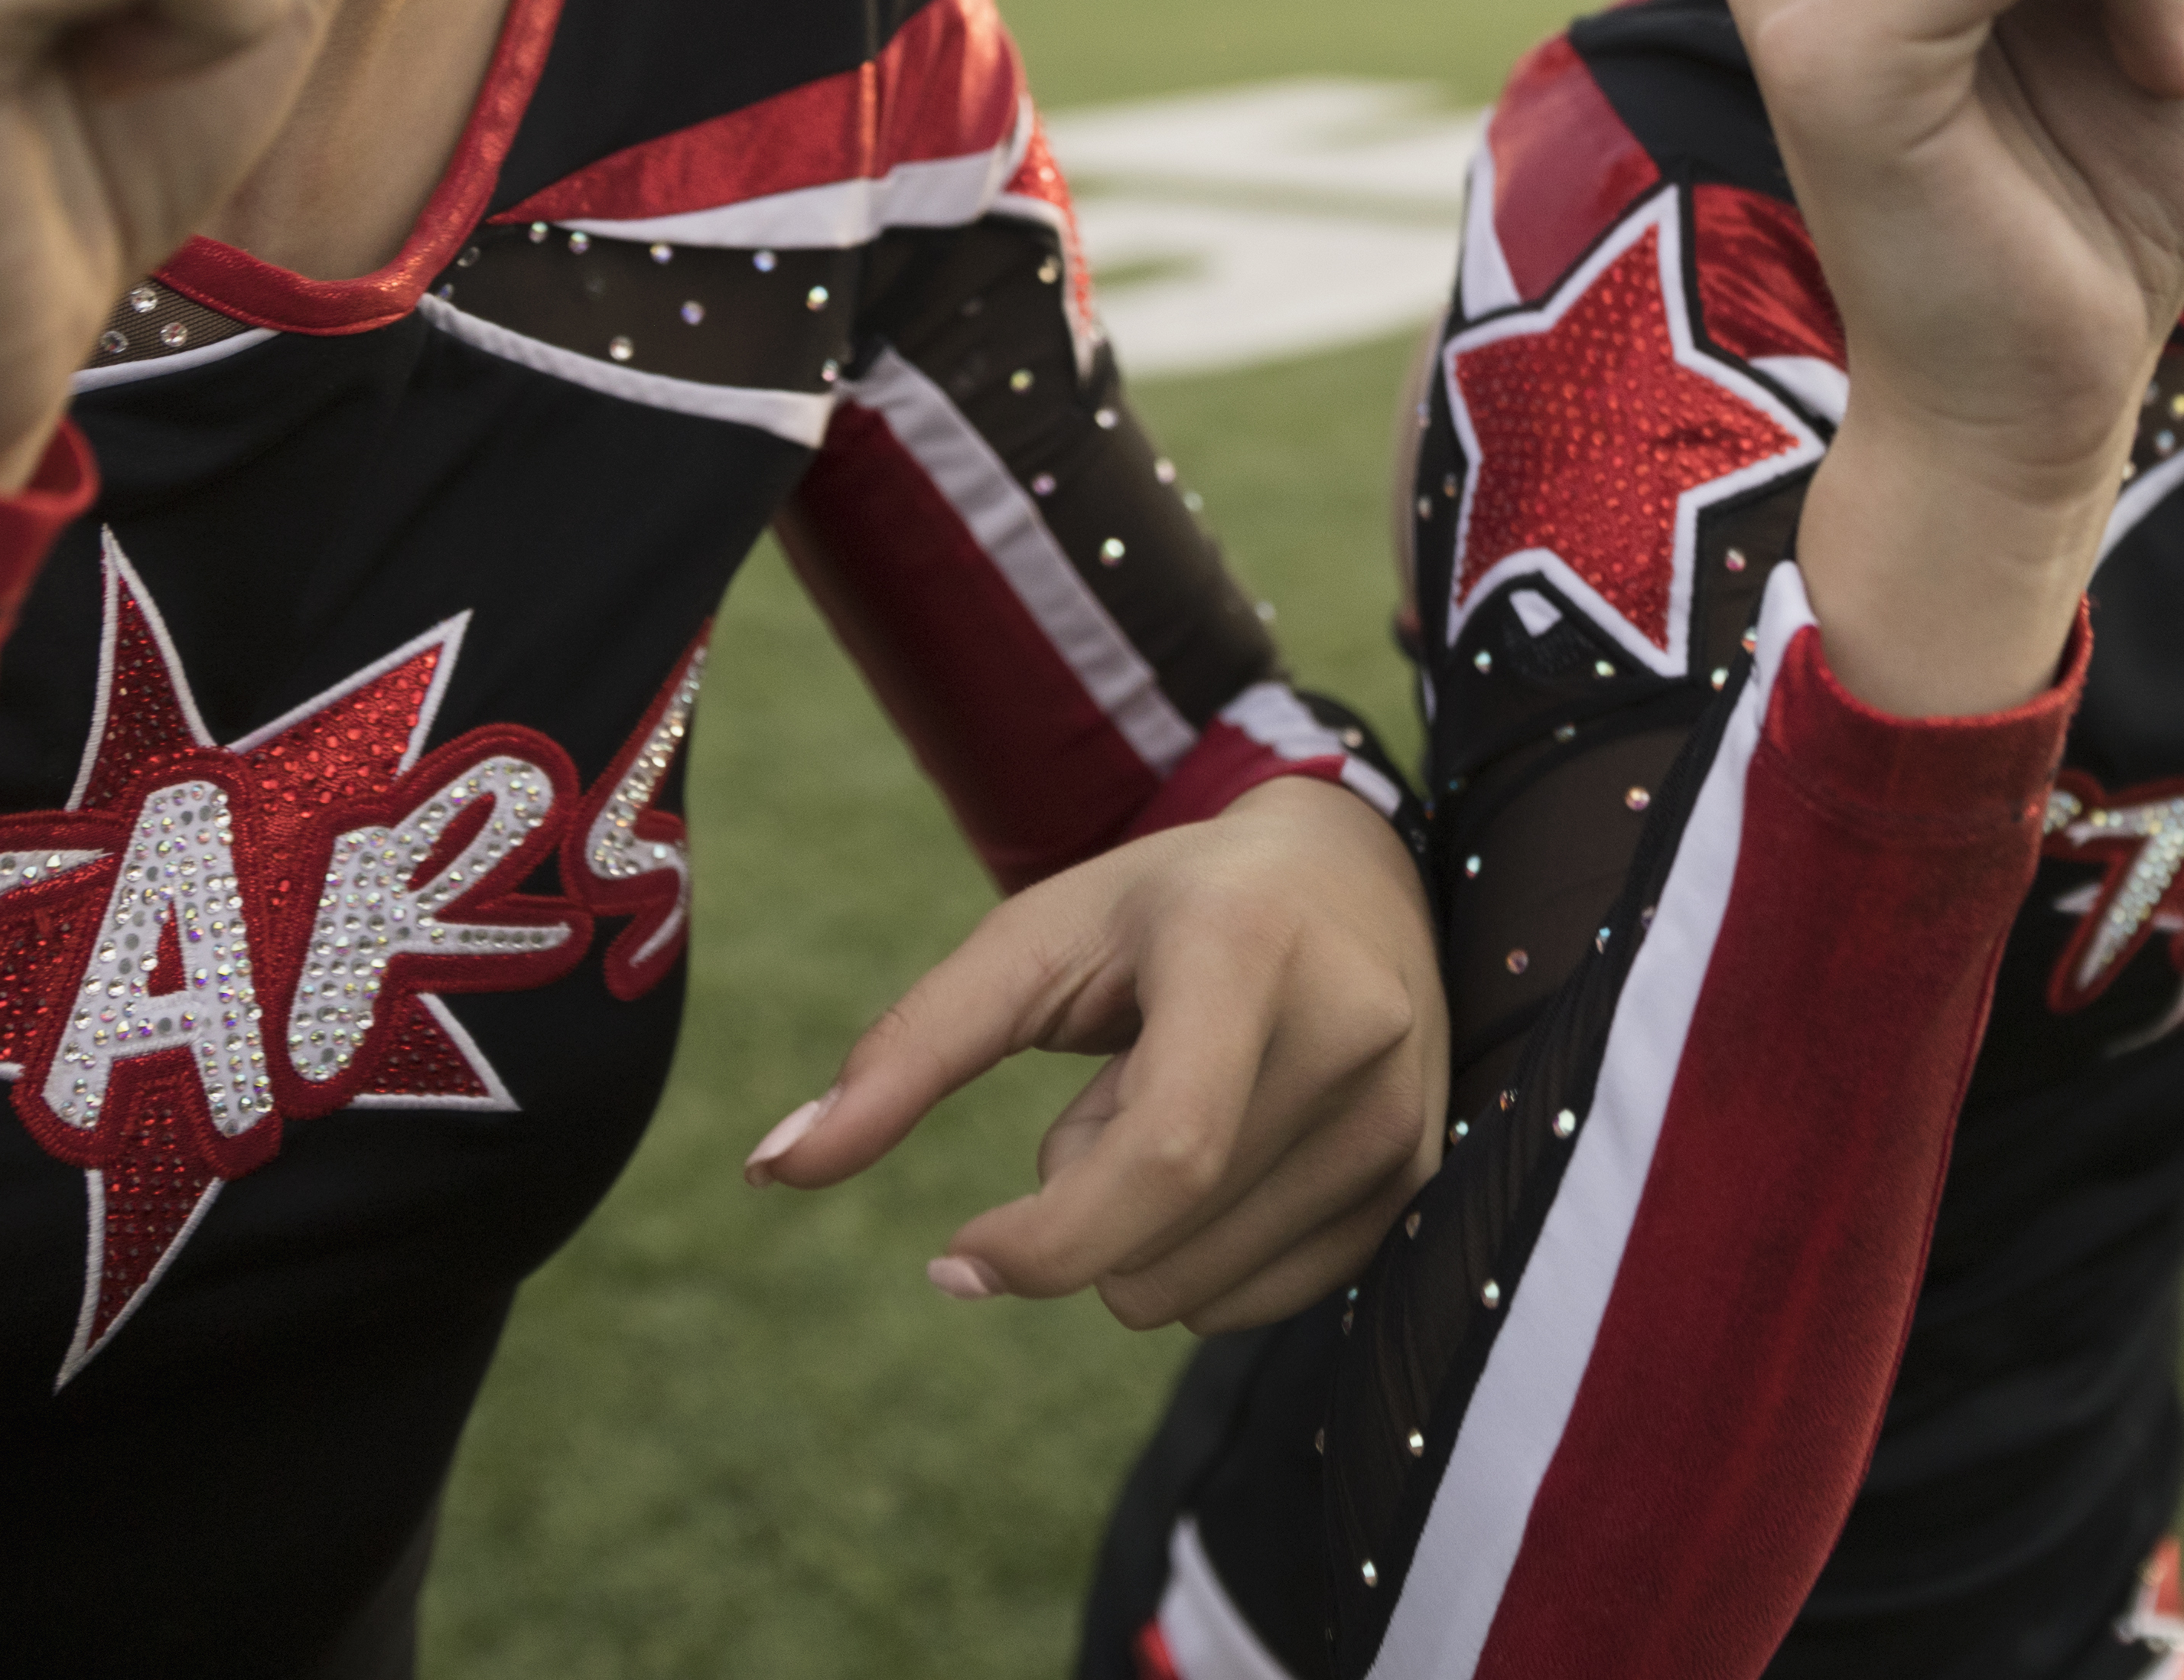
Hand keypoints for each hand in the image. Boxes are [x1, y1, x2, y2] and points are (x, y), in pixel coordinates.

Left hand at [741, 777, 1440, 1333]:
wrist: (1348, 876)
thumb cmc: (1158, 910)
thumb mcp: (1029, 945)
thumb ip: (905, 1053)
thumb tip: (771, 1168)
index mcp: (1245, 951)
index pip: (1159, 1155)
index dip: (1044, 1241)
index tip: (954, 1257)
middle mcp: (1348, 1033)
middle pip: (1156, 1246)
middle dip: (1075, 1209)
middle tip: (1104, 1097)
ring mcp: (1396, 1117)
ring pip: (1195, 1296)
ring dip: (1136, 1236)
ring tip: (1179, 1108)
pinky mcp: (1412, 1182)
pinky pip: (1254, 1307)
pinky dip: (1196, 1260)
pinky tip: (1225, 1153)